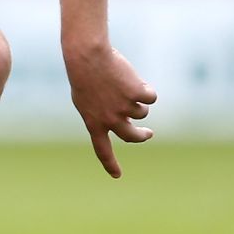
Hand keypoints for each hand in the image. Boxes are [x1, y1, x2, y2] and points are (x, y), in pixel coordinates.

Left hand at [65, 42, 155, 178]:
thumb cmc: (83, 75)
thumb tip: (125, 122)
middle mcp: (110, 120)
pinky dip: (147, 90)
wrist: (87, 57)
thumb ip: (102, 115)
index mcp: (94, 123)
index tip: (117, 175)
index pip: (102, 149)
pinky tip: (134, 79)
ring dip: (137, 100)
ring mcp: (124, 108)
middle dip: (142, 136)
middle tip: (148, 134)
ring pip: (142, 112)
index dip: (110, 164)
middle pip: (132, 137)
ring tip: (124, 83)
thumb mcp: (86, 100)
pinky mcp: (137, 95)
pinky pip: (150, 97)